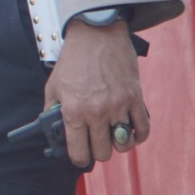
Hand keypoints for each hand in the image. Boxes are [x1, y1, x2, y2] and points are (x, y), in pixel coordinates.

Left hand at [47, 17, 149, 168]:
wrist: (97, 36)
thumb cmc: (73, 60)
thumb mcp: (53, 86)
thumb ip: (51, 110)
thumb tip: (52, 129)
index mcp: (74, 111)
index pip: (78, 150)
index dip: (77, 158)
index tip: (79, 157)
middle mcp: (97, 113)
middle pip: (102, 152)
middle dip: (97, 152)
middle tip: (94, 145)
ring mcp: (118, 107)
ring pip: (123, 144)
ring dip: (118, 145)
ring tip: (112, 138)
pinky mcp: (135, 99)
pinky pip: (143, 129)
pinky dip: (138, 136)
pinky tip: (131, 133)